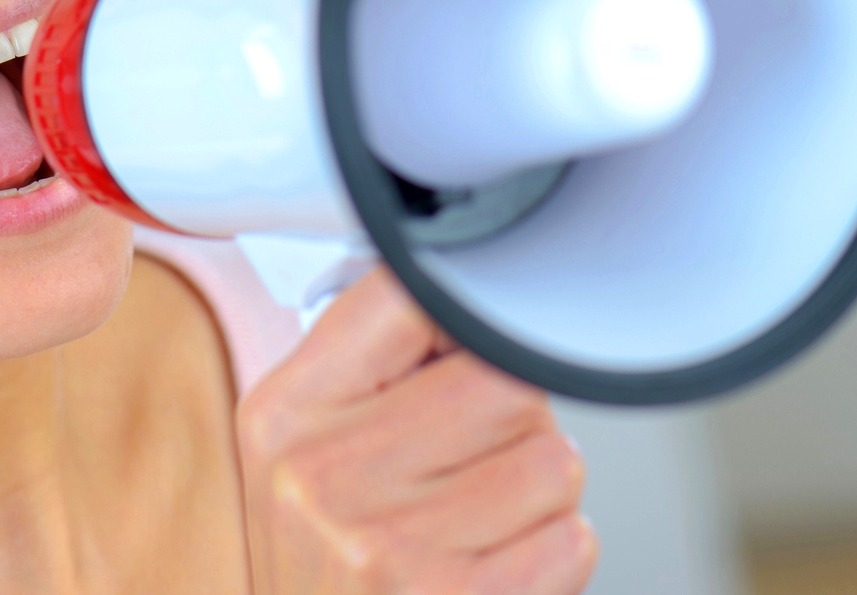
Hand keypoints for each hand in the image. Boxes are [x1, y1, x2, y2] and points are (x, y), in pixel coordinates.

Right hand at [237, 267, 595, 593]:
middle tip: (473, 469)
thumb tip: (473, 291)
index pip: (405, 297)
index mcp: (284, 414)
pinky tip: (498, 575)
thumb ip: (374, 371)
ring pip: (552, 461)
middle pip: (504, 383)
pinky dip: (555, 558)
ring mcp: (385, 548)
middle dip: (516, 425)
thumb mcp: (306, 462)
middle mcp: (320, 475)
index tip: (470, 348)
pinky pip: (572, 539)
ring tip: (482, 529)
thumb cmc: (334, 574)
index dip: (464, 320)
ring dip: (541, 498)